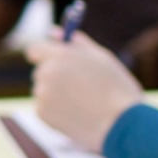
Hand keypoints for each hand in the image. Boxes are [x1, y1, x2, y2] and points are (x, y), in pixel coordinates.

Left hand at [28, 30, 142, 152]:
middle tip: (79, 86)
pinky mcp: (42, 114)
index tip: (54, 61)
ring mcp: (43, 94)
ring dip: (56, 94)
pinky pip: (45, 108)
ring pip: (43, 90)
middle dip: (54, 76)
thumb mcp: (102, 59)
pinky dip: (56, 110)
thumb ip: (77, 43)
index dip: (44, 55)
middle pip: (41, 71)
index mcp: (60, 56)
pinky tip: (78, 114)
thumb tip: (55, 32)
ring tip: (83, 102)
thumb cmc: (117, 88)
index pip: (35, 49)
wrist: (122, 125)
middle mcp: (47, 73)